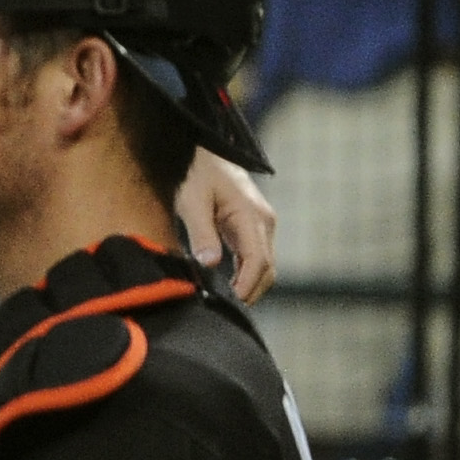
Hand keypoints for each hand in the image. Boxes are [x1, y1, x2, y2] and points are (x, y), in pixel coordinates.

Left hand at [174, 148, 275, 304]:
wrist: (204, 149)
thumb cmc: (196, 172)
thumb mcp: (192, 201)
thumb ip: (202, 232)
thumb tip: (208, 263)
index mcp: (252, 216)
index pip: (259, 261)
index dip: (247, 285)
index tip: (232, 303)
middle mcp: (264, 222)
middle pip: (266, 268)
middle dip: (251, 291)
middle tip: (227, 310)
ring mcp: (261, 224)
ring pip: (264, 264)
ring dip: (250, 284)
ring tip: (226, 302)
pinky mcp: (252, 225)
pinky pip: (255, 256)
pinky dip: (247, 273)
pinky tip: (229, 284)